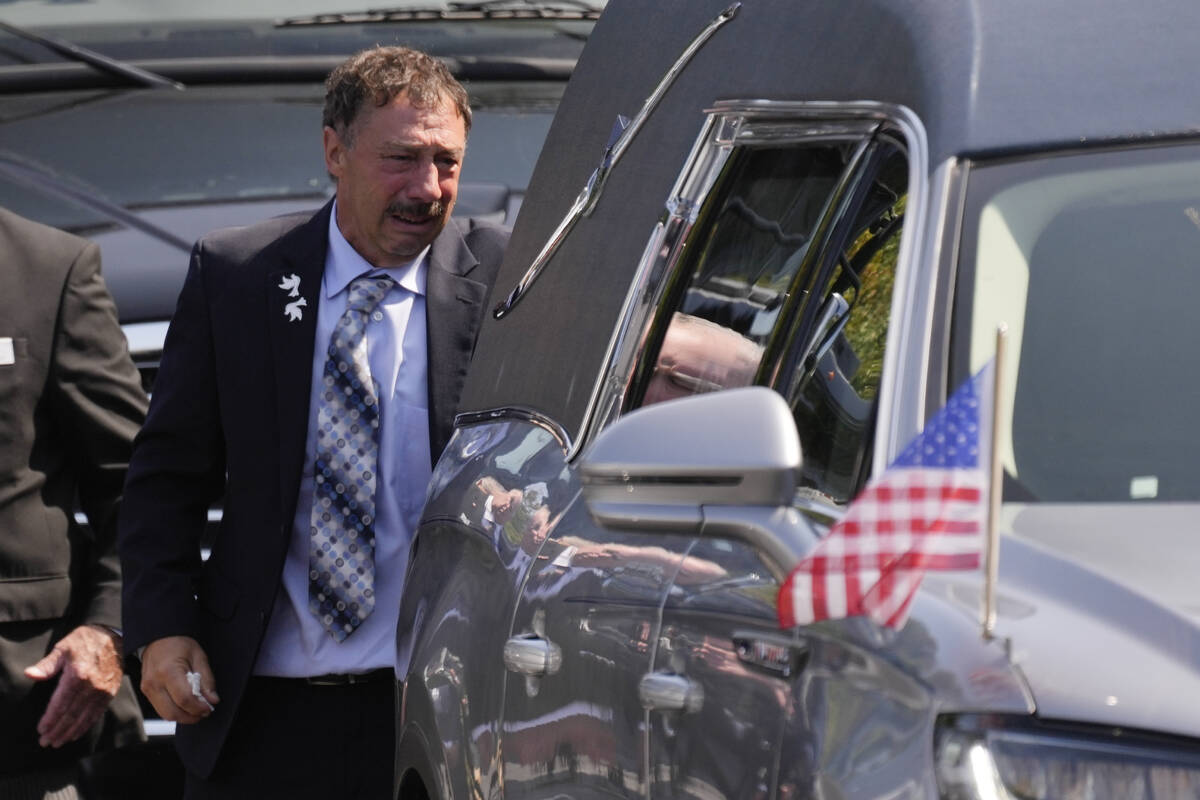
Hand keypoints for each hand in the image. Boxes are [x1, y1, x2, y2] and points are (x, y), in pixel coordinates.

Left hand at [24, 624, 122, 747]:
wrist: (114, 636)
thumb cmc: (85, 641)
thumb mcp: (63, 648)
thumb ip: (47, 665)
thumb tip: (30, 675)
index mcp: (77, 676)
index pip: (60, 704)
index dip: (50, 719)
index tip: (41, 730)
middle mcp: (91, 686)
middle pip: (71, 715)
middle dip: (57, 730)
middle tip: (46, 742)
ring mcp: (102, 691)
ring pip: (84, 717)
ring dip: (70, 732)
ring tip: (59, 742)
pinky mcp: (110, 693)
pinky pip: (96, 713)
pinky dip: (86, 725)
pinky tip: (76, 733)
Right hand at [139, 635, 219, 723]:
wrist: (159, 638)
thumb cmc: (179, 644)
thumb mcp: (199, 657)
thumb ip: (207, 680)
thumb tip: (212, 700)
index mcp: (168, 671)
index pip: (184, 699)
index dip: (199, 707)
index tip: (209, 707)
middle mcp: (154, 682)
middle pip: (173, 712)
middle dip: (191, 717)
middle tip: (204, 711)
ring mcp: (147, 688)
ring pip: (165, 714)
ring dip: (183, 717)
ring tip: (196, 709)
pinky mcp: (146, 691)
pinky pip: (161, 709)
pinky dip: (174, 711)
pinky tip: (185, 706)